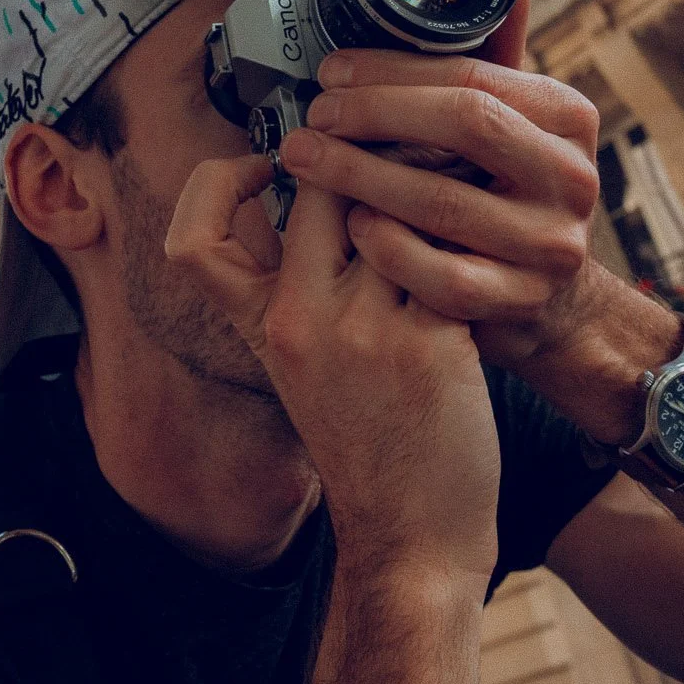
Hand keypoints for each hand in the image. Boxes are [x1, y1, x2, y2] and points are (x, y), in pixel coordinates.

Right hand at [167, 155, 499, 583]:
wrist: (412, 533)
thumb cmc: (364, 441)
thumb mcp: (301, 366)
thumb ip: (299, 289)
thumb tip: (322, 198)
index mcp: (263, 325)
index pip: (194, 238)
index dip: (214, 184)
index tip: (262, 165)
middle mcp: (302, 320)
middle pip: (324, 188)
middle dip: (365, 159)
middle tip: (400, 150)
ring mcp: (365, 330)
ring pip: (398, 214)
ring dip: (431, 195)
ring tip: (458, 187)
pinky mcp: (431, 343)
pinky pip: (450, 259)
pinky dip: (472, 249)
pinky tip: (489, 255)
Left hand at [277, 0, 606, 371]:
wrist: (549, 298)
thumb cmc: (508, 193)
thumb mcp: (512, 123)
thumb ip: (499, 60)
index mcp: (568, 117)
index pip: (474, 77)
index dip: (392, 71)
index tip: (332, 72)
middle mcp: (571, 178)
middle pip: (464, 125)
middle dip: (374, 113)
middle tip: (315, 114)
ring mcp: (549, 245)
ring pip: (442, 202)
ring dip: (359, 175)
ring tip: (306, 158)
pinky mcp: (519, 302)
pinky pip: (441, 274)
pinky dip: (387, 247)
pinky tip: (350, 225)